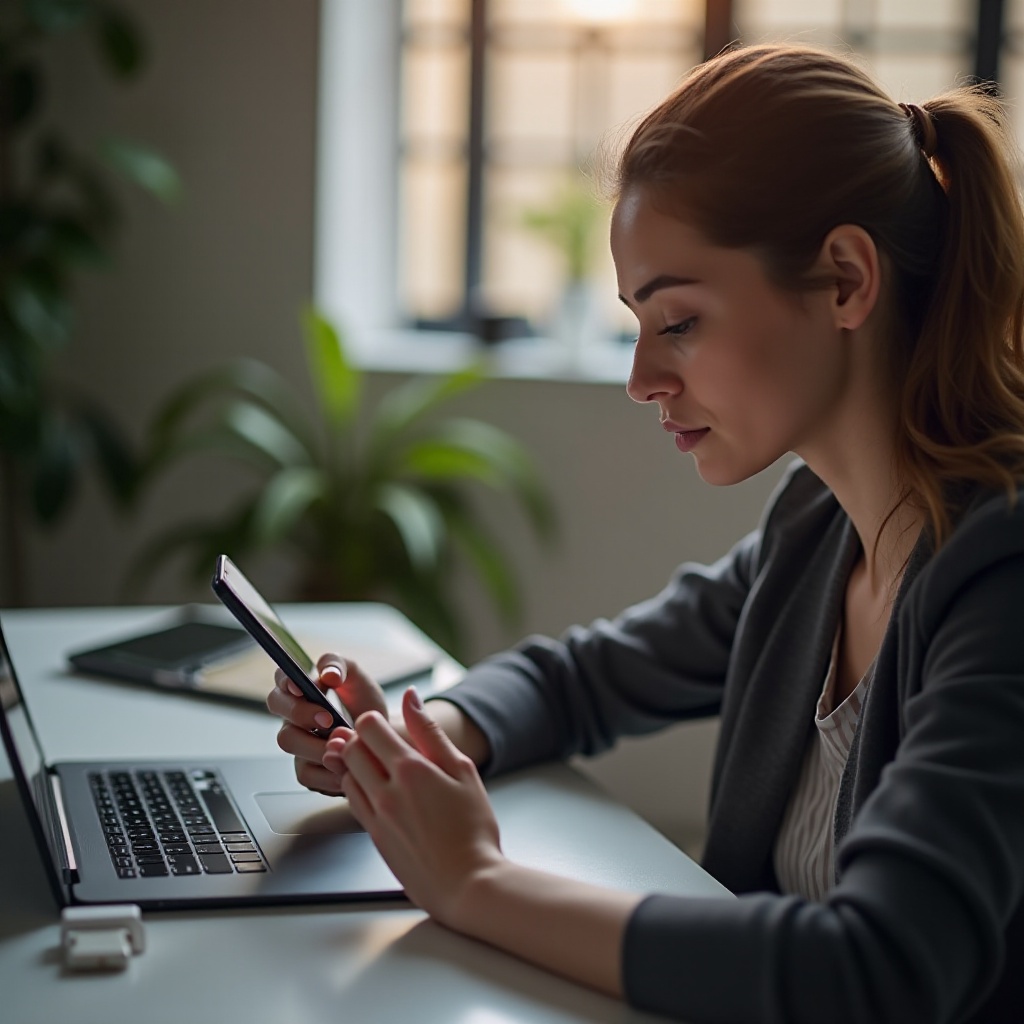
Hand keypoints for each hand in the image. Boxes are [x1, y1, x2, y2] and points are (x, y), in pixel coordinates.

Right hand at [265, 653, 387, 795]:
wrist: (380, 739)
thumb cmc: (365, 704)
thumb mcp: (358, 679)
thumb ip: (342, 667)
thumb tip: (329, 675)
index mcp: (301, 688)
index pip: (282, 678)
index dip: (286, 681)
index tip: (300, 687)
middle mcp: (293, 715)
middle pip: (277, 708)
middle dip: (301, 713)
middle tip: (329, 719)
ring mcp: (297, 742)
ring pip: (288, 741)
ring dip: (315, 743)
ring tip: (343, 743)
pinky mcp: (305, 769)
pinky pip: (305, 772)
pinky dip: (327, 770)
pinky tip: (346, 765)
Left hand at [325, 688, 503, 926]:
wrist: (467, 883)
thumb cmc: (473, 829)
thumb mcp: (462, 770)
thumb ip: (431, 731)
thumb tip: (411, 697)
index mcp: (410, 769)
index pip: (370, 726)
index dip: (375, 720)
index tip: (387, 726)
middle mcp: (386, 790)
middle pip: (352, 748)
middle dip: (362, 740)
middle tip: (381, 745)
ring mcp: (376, 815)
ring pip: (348, 774)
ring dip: (357, 764)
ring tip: (381, 768)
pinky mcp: (374, 835)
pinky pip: (353, 801)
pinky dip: (359, 788)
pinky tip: (380, 791)